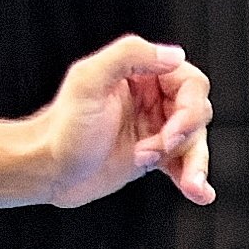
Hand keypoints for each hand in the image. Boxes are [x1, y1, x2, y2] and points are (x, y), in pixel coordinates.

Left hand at [31, 31, 214, 209]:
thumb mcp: (89, 81)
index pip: (188, 81)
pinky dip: (193, 178)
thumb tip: (174, 55)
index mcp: (138, 73)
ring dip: (194, 163)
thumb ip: (129, 56)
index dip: (188, 107)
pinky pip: (182, 164)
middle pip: (196, 110)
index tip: (170, 130)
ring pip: (193, 140)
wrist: (48, 171)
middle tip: (157, 150)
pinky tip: (200, 193)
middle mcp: (149, 99)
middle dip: (184, 135)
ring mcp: (152, 128)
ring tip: (190, 184)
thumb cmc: (62, 128)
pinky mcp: (151, 156)